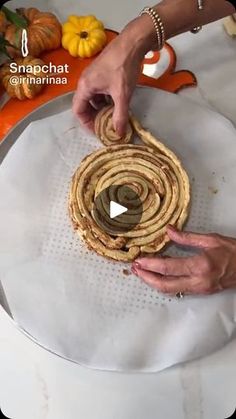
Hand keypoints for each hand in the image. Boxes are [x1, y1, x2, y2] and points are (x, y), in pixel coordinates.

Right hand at [73, 17, 154, 134]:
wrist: (132, 42)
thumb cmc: (124, 66)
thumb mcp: (122, 94)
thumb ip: (120, 116)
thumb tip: (119, 134)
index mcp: (85, 87)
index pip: (78, 111)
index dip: (86, 124)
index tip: (98, 131)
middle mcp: (86, 82)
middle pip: (84, 106)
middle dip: (94, 118)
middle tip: (105, 127)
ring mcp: (93, 77)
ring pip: (93, 99)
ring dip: (101, 110)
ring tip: (112, 118)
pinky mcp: (102, 74)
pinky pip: (99, 92)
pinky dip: (106, 101)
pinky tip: (116, 105)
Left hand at [131, 226, 235, 294]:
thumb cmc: (234, 252)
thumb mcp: (211, 239)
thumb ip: (187, 237)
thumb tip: (168, 230)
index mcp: (200, 265)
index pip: (168, 268)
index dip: (150, 265)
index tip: (139, 260)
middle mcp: (198, 281)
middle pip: (165, 285)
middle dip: (147, 278)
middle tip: (135, 269)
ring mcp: (199, 289)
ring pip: (170, 290)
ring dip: (153, 282)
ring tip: (142, 272)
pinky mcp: (201, 292)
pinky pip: (178, 290)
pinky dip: (165, 283)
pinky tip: (157, 275)